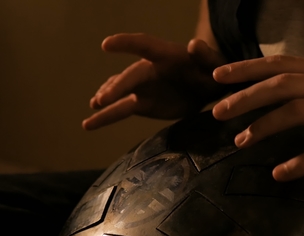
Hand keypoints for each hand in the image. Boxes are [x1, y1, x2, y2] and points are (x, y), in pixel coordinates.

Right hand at [83, 33, 226, 129]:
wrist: (210, 88)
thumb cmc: (212, 71)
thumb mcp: (214, 63)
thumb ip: (205, 55)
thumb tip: (194, 45)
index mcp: (165, 55)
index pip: (143, 45)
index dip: (126, 44)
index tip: (106, 45)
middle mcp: (148, 69)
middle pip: (130, 76)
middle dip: (117, 87)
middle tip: (103, 99)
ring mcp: (142, 87)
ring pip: (119, 93)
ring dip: (106, 99)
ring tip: (94, 105)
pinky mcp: (142, 104)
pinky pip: (121, 110)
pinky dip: (105, 117)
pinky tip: (89, 124)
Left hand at [212, 55, 303, 180]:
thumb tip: (292, 90)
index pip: (283, 64)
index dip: (248, 69)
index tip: (219, 77)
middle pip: (283, 84)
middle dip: (245, 97)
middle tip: (217, 112)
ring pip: (300, 111)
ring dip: (265, 127)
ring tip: (240, 143)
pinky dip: (301, 163)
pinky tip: (281, 175)